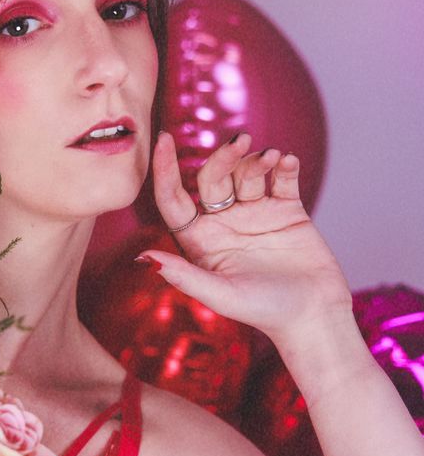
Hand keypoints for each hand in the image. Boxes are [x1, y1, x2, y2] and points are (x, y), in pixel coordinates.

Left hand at [144, 131, 351, 346]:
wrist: (312, 315)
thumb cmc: (263, 312)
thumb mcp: (220, 295)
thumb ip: (184, 276)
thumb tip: (144, 259)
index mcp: (201, 241)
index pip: (175, 199)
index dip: (166, 171)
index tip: (164, 140)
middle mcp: (224, 223)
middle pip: (213, 178)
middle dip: (224, 157)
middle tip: (241, 142)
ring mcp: (256, 214)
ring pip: (247, 173)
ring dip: (256, 160)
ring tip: (270, 158)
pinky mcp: (288, 210)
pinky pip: (282, 178)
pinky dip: (284, 166)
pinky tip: (286, 162)